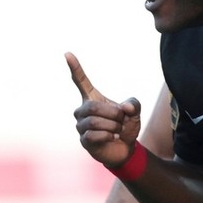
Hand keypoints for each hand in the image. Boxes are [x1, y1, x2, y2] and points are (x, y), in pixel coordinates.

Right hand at [66, 52, 141, 166]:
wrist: (125, 148)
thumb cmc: (126, 126)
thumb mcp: (135, 112)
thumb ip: (134, 104)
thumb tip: (125, 108)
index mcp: (93, 98)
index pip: (81, 81)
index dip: (75, 68)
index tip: (67, 53)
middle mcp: (82, 110)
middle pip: (93, 107)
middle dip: (113, 114)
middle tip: (122, 120)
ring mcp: (81, 125)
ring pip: (95, 122)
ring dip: (113, 126)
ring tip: (117, 130)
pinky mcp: (83, 140)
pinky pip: (95, 135)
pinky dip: (109, 136)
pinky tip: (112, 137)